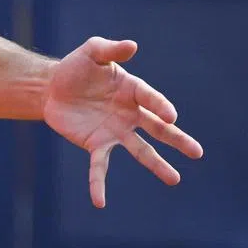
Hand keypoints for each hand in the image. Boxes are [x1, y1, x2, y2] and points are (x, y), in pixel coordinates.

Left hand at [43, 37, 203, 208]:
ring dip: (156, 164)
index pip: (151, 99)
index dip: (160, 106)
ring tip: (174, 179)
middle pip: (157, 128)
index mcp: (132, 91)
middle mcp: (129, 114)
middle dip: (177, 139)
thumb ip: (110, 49)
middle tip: (197, 152)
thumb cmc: (75, 68)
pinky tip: (99, 202)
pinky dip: (98, 184)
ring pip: (140, 150)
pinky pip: (99, 166)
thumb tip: (133, 45)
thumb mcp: (91, 52)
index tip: (170, 116)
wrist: (50, 87)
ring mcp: (114, 131)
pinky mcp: (96, 143)